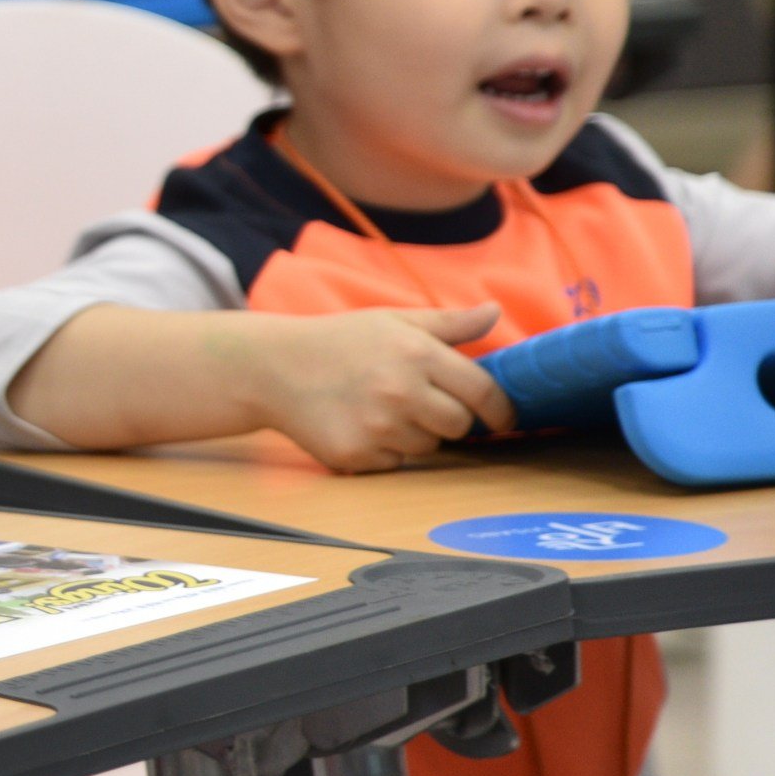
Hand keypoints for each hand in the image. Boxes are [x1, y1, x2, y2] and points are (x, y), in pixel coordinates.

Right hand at [254, 305, 514, 471]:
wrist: (271, 367)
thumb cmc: (338, 341)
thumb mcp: (393, 320)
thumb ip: (450, 323)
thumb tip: (495, 312)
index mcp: (418, 354)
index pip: (484, 393)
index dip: (501, 410)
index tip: (503, 418)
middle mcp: (401, 391)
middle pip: (459, 425)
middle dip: (448, 417)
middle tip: (419, 403)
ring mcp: (377, 426)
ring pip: (427, 446)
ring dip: (414, 433)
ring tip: (381, 409)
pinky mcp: (355, 454)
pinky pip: (394, 463)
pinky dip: (384, 450)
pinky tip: (359, 425)